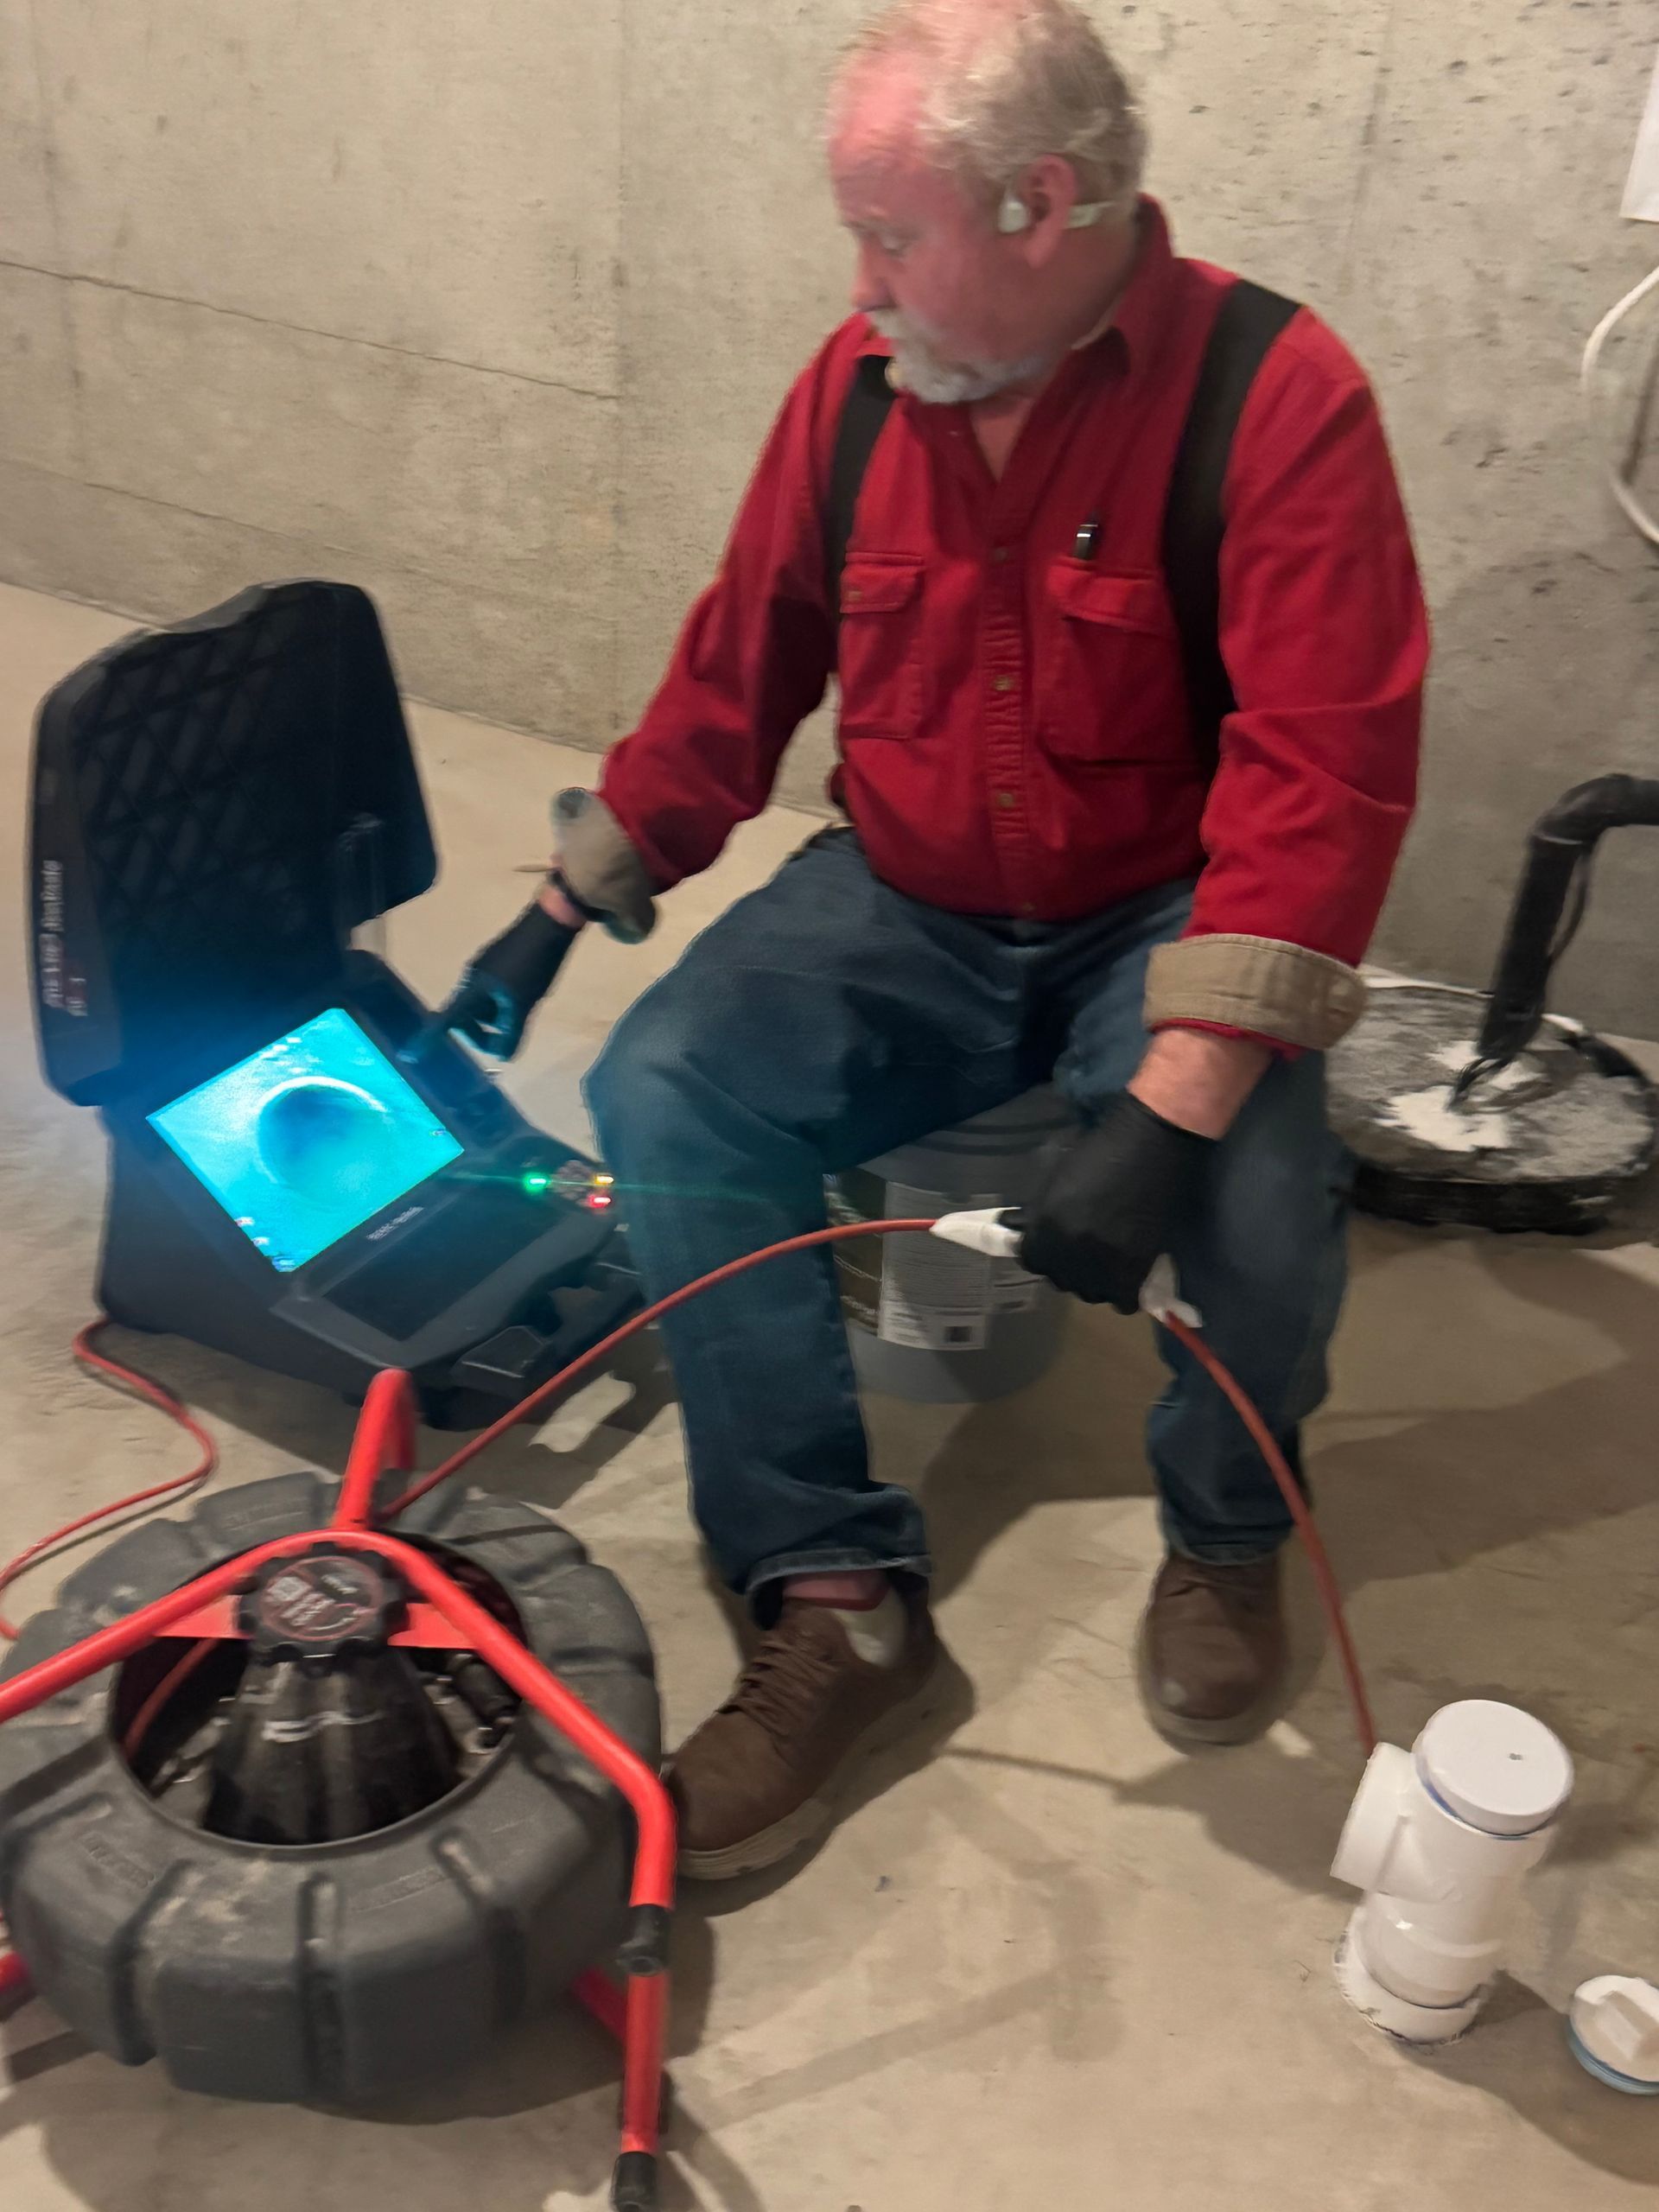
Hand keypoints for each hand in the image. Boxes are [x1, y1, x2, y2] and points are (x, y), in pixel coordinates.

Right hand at [437, 897, 577, 1058]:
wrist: (549, 923)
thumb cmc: (532, 965)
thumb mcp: (524, 1004)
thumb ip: (511, 1032)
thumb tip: (501, 1056)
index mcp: (471, 989)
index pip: (445, 1019)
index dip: (428, 1038)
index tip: (410, 1055)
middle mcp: (471, 978)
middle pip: (465, 1014)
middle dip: (479, 1031)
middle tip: (503, 1041)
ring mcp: (484, 966)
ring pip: (481, 1002)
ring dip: (495, 1016)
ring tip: (522, 1014)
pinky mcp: (498, 959)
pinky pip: (492, 990)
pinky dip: (502, 1002)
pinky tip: (525, 998)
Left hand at [1018, 1091, 1212, 1312]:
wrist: (1149, 1144)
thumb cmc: (1100, 1149)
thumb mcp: (1054, 1174)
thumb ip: (1039, 1208)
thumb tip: (1020, 1226)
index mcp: (1044, 1225)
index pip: (1031, 1261)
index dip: (1044, 1255)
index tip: (1056, 1249)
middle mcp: (1067, 1249)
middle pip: (1060, 1280)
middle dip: (1070, 1269)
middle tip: (1086, 1254)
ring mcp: (1101, 1262)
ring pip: (1091, 1293)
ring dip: (1097, 1282)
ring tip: (1108, 1265)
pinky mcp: (1134, 1269)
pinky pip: (1123, 1300)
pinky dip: (1125, 1292)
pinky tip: (1129, 1274)